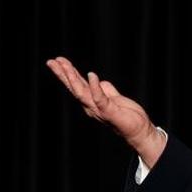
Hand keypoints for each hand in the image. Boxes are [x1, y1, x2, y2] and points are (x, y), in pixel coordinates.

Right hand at [46, 56, 165, 166]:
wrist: (139, 131)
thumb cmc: (128, 116)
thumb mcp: (115, 98)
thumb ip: (105, 89)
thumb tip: (96, 80)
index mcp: (92, 101)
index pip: (77, 85)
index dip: (67, 72)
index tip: (58, 60)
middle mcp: (91, 106)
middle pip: (74, 87)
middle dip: (63, 74)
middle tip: (51, 61)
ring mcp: (99, 110)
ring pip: (82, 92)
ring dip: (73, 78)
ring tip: (65, 65)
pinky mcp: (110, 112)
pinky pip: (100, 99)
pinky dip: (95, 87)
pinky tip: (92, 76)